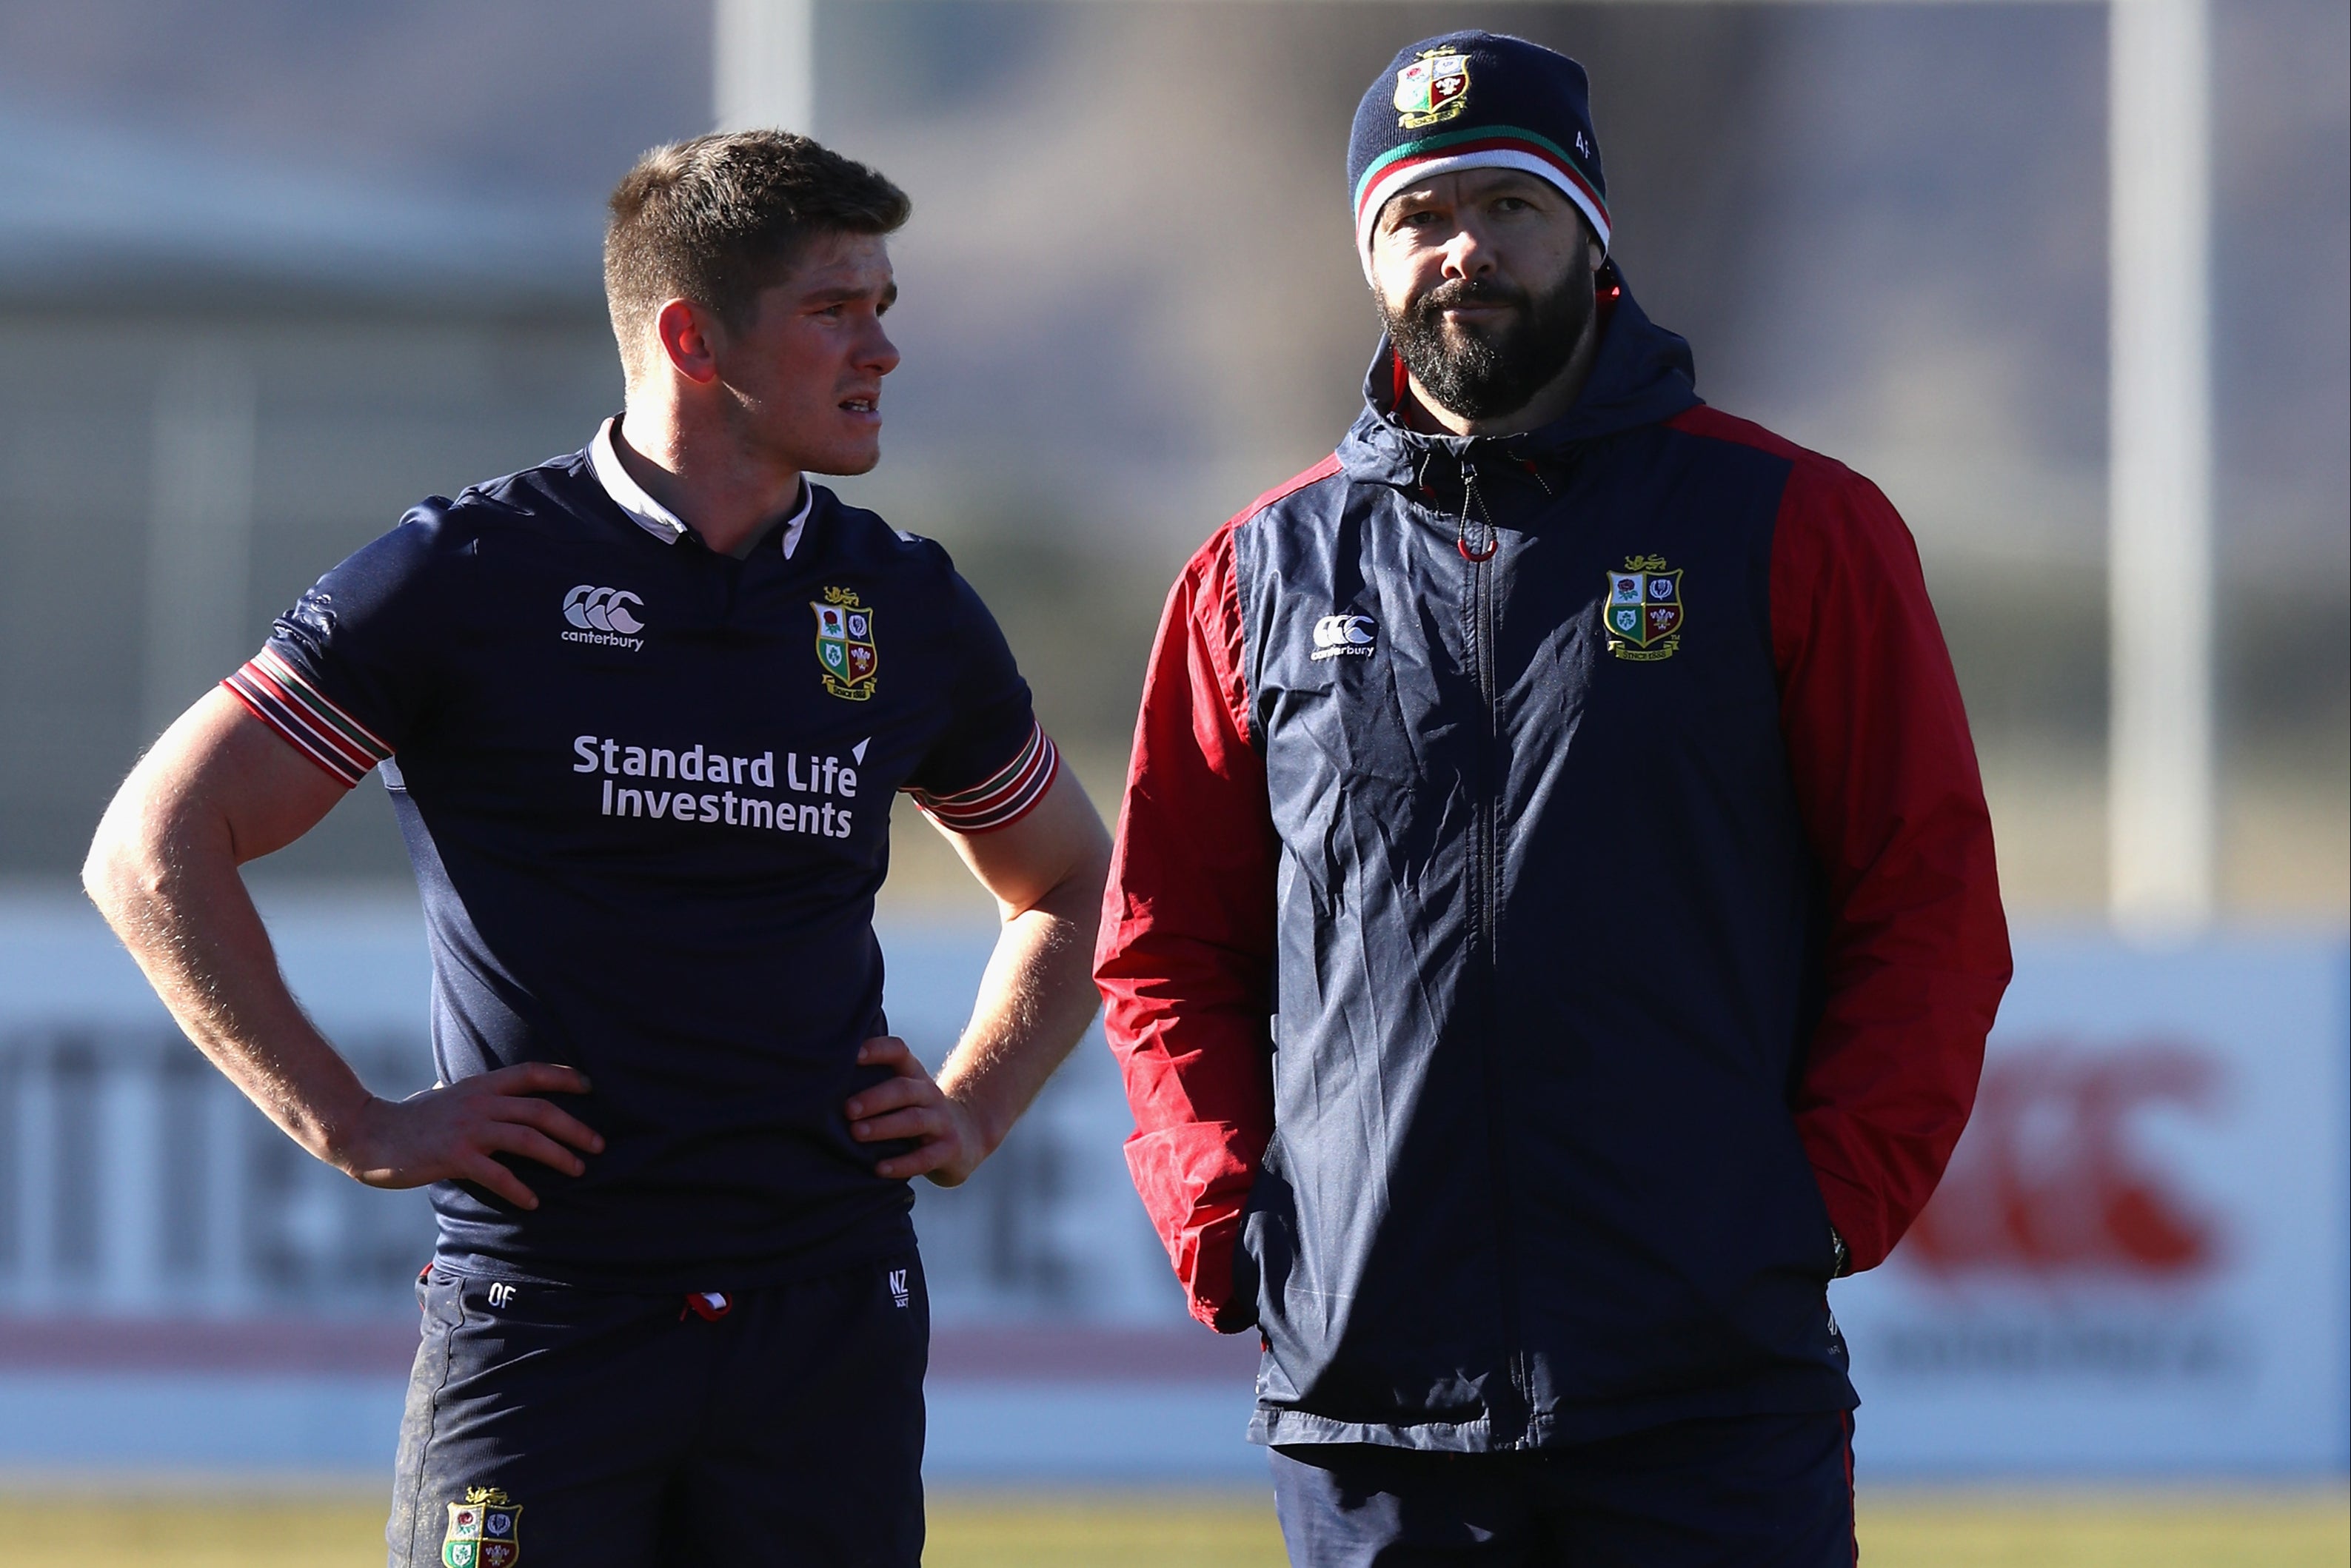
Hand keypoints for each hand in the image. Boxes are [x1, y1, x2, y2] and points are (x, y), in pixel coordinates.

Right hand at [331, 1063, 602, 1210]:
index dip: (564, 1076)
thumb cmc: (408, 1120)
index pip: (531, 1073)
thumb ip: (469, 1096)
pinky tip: (533, 1201)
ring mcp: (468, 1129)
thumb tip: (484, 1097)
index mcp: (480, 1085)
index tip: (590, 1086)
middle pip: (541, 1110)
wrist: (367, 1133)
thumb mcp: (444, 1097)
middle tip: (599, 1144)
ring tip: (579, 1170)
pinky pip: (497, 1173)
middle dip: (575, 1127)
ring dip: (559, 1155)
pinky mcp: (454, 1156)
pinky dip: (519, 1188)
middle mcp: (480, 1102)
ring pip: (527, 1138)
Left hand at [845, 1036, 991, 1186]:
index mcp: (914, 1076)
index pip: (899, 1052)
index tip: (853, 1055)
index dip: (878, 1050)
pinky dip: (902, 1163)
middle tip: (847, 1109)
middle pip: (903, 1089)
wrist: (968, 1136)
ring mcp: (942, 1121)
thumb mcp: (902, 1094)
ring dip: (884, 1126)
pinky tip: (879, 1169)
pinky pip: (925, 1157)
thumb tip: (816, 1086)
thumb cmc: (916, 1114)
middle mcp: (929, 1094)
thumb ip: (872, 1086)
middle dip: (874, 1098)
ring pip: (914, 1120)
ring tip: (857, 1133)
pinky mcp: (949, 1149)